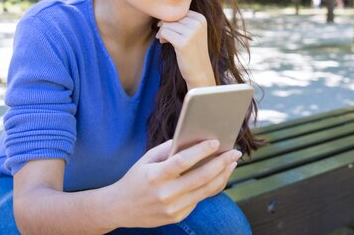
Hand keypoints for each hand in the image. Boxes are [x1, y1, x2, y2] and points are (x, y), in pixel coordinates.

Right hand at [112, 140, 241, 227]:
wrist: (119, 208)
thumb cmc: (136, 178)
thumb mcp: (147, 159)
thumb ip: (169, 149)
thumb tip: (193, 138)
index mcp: (155, 176)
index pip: (182, 162)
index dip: (201, 151)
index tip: (216, 142)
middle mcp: (165, 194)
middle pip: (201, 177)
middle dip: (221, 163)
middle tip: (234, 152)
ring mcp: (172, 208)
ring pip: (205, 190)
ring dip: (223, 175)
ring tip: (232, 163)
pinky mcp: (176, 216)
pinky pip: (199, 199)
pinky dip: (211, 186)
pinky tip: (219, 175)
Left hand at [156, 10, 215, 88]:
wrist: (199, 71)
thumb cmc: (192, 51)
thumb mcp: (191, 32)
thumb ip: (181, 21)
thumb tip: (161, 16)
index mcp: (201, 18)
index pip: (178, 12)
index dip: (171, 21)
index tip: (171, 31)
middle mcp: (198, 23)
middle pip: (171, 17)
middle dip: (165, 26)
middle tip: (165, 37)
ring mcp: (191, 33)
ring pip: (166, 24)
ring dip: (162, 33)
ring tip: (165, 41)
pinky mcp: (183, 43)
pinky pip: (164, 32)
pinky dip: (161, 37)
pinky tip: (164, 43)